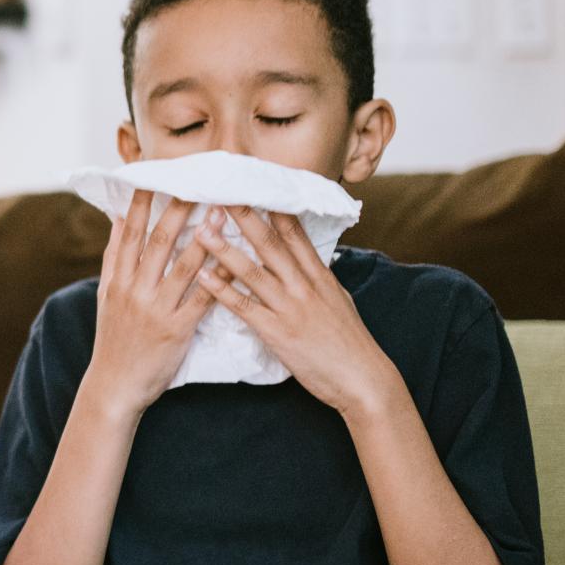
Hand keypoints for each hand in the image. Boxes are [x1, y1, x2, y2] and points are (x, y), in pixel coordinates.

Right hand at [85, 192, 218, 417]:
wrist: (115, 386)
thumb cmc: (114, 340)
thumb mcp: (106, 296)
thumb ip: (114, 257)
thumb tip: (120, 219)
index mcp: (118, 280)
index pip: (131, 233)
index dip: (143, 203)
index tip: (155, 176)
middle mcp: (135, 290)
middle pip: (159, 241)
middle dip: (178, 209)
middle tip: (197, 182)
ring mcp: (156, 309)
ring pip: (183, 265)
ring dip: (205, 236)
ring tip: (222, 210)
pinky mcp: (177, 329)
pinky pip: (202, 299)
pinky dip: (219, 278)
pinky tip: (236, 260)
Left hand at [196, 207, 401, 414]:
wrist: (363, 379)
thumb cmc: (350, 342)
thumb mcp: (338, 300)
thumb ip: (319, 277)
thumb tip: (310, 258)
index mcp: (320, 275)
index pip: (295, 233)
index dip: (272, 208)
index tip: (253, 186)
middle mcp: (304, 285)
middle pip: (271, 243)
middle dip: (244, 217)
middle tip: (221, 194)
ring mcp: (290, 308)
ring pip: (253, 271)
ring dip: (224, 249)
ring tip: (201, 230)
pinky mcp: (278, 332)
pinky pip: (244, 307)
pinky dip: (222, 291)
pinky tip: (202, 276)